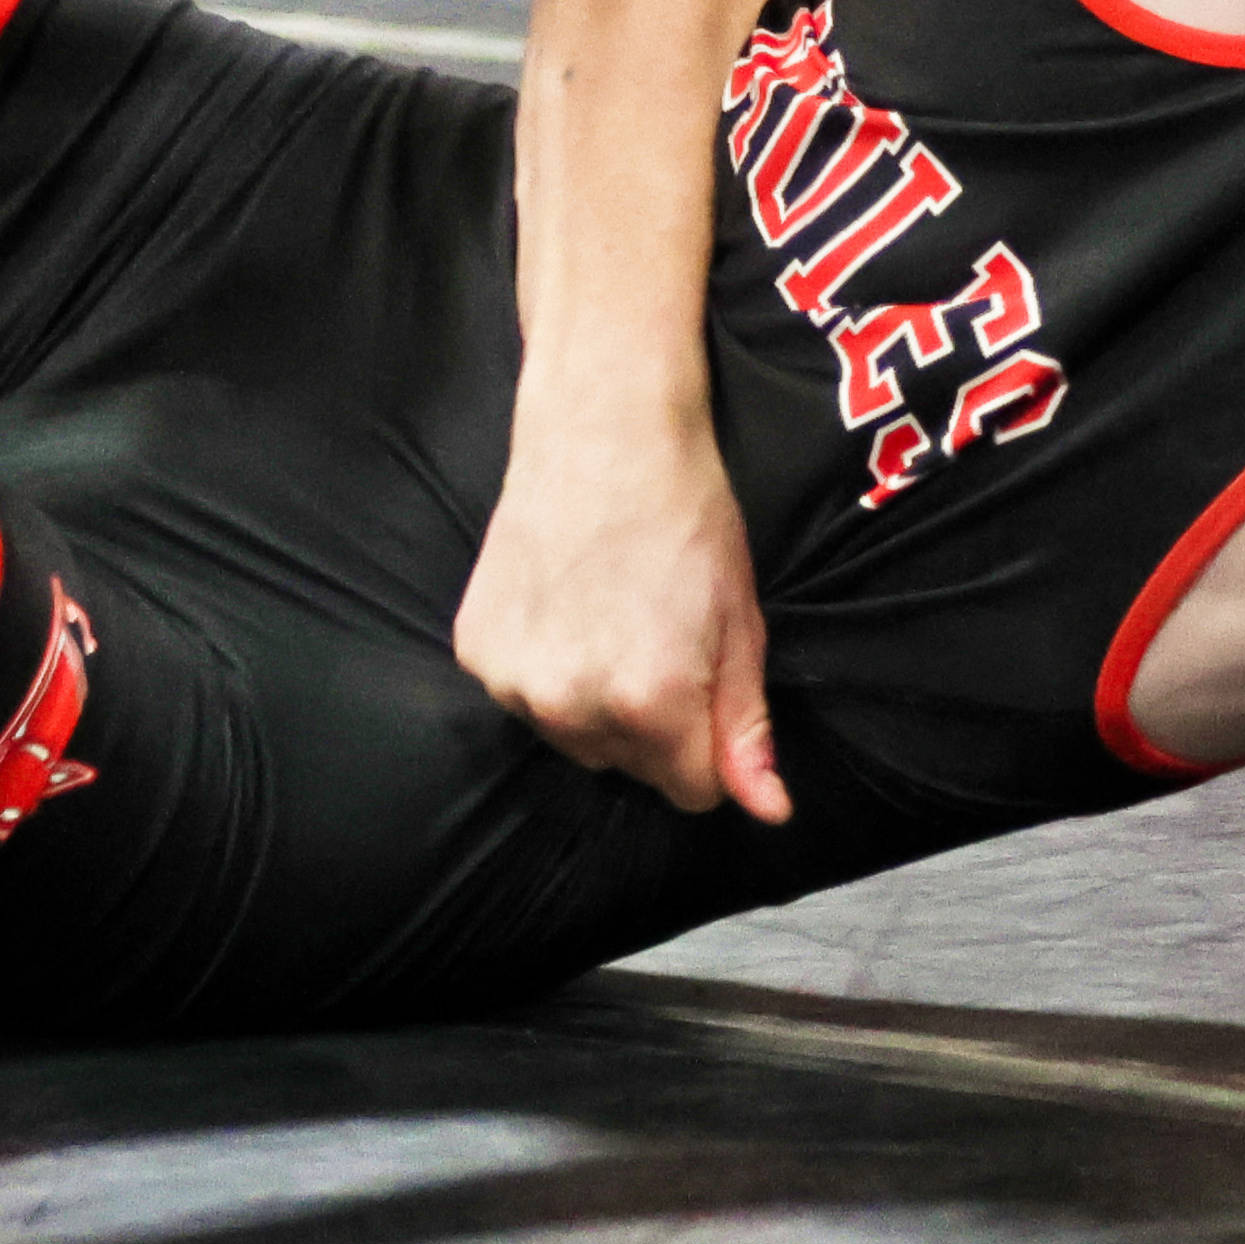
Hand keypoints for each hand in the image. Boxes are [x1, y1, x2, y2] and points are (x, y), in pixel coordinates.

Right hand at [454, 402, 789, 822]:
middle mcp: (574, 706)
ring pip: (573, 738)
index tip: (704, 685)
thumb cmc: (685, 515)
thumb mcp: (740, 621)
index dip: (708, 744)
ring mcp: (514, 680)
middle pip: (628, 767)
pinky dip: (545, 668)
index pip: (691, 791)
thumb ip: (746, 728)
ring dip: (593, 702)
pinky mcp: (477, 651)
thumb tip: (768, 811)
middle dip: (652, 724)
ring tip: (610, 619)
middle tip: (659, 636)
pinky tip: (565, 606)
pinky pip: (523, 696)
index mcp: (652, 704)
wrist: (602, 432)